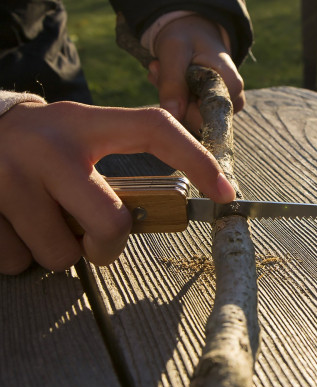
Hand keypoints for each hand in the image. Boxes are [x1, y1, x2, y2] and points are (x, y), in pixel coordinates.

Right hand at [0, 101, 234, 274]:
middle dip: (107, 245)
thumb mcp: (81, 135)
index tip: (225, 192)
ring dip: (58, 249)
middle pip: (111, 224)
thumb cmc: (44, 141)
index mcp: (87, 124)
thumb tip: (152, 215)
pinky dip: (21, 253)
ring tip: (41, 216)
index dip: (196, 159)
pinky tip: (12, 221)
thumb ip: (116, 167)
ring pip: (60, 255)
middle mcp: (50, 148)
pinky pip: (17, 262)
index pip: (155, 130)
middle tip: (92, 235)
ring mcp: (8, 178)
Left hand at [147, 14, 244, 132]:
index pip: (202, 118)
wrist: (194, 32)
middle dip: (171, 98)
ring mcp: (225, 108)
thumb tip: (173, 117)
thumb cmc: (187, 37)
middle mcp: (233, 101)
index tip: (163, 75)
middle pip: (195, 120)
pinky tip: (170, 80)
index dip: (178, 105)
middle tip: (158, 68)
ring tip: (163, 70)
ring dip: (170, 97)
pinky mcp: (213, 111)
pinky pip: (188, 116)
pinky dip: (174, 100)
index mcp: (230, 85)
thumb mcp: (174, 51)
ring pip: (189, 119)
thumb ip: (172, 83)